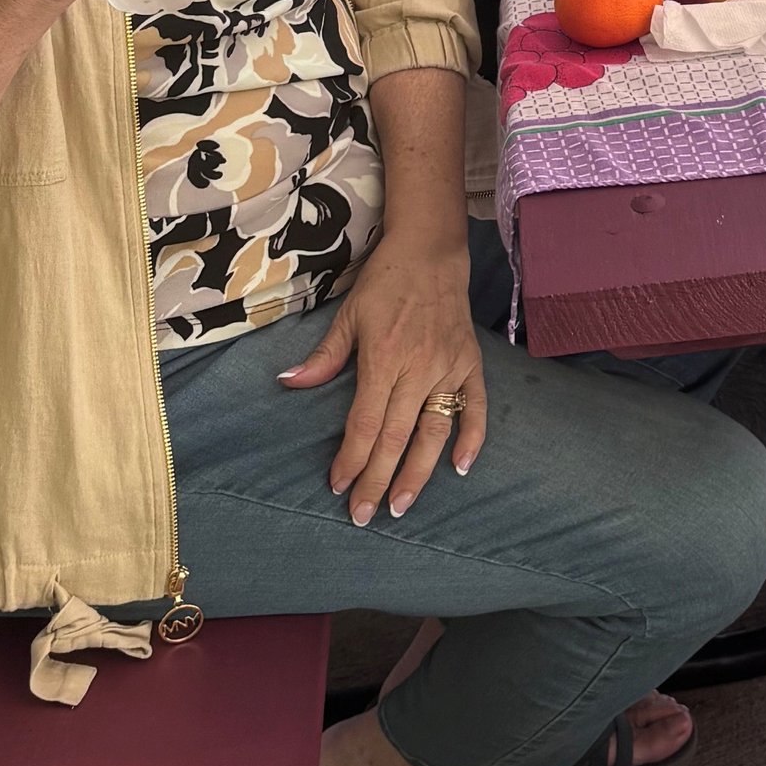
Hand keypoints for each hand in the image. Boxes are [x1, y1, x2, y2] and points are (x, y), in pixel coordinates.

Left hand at [277, 233, 485, 522]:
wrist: (431, 250)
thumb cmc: (385, 282)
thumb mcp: (348, 314)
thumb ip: (324, 356)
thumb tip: (289, 382)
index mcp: (385, 357)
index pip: (366, 422)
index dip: (352, 458)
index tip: (338, 486)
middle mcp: (420, 368)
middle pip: (397, 437)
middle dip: (377, 480)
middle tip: (364, 515)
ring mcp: (449, 367)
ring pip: (434, 431)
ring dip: (419, 473)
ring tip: (401, 505)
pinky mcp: (471, 362)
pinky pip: (476, 407)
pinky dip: (472, 438)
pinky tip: (460, 468)